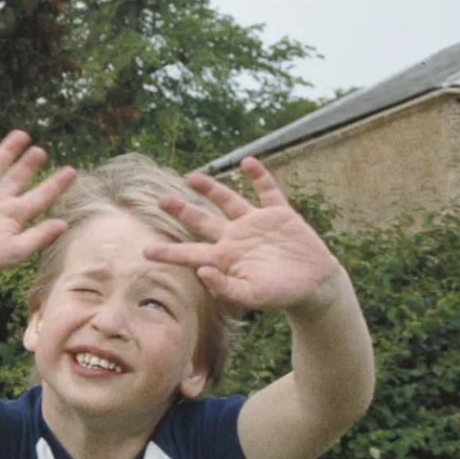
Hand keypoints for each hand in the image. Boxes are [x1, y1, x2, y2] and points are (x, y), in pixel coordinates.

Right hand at [0, 130, 75, 284]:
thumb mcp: (15, 252)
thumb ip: (39, 237)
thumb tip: (64, 224)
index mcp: (14, 215)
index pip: (40, 195)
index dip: (56, 183)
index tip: (72, 171)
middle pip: (18, 176)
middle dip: (30, 163)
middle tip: (41, 151)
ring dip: (7, 150)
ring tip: (22, 135)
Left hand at [145, 158, 346, 312]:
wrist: (315, 285)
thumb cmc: (280, 294)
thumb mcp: (252, 296)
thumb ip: (225, 287)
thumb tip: (200, 272)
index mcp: (224, 258)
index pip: (190, 254)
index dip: (168, 252)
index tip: (145, 250)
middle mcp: (235, 238)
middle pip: (202, 221)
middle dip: (181, 210)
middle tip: (160, 199)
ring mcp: (256, 223)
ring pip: (228, 201)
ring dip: (212, 189)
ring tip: (192, 177)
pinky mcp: (279, 214)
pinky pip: (267, 191)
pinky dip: (259, 176)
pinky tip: (248, 162)